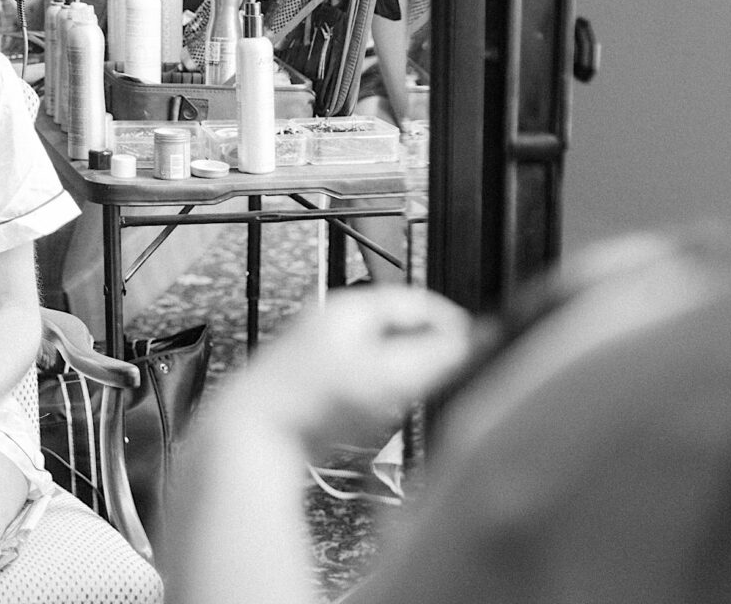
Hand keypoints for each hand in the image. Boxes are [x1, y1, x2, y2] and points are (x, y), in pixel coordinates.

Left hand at [226, 287, 474, 453]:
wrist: (254, 431)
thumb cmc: (312, 397)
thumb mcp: (388, 375)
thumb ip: (436, 357)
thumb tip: (473, 342)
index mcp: (352, 306)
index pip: (417, 300)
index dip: (451, 323)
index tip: (475, 346)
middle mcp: (333, 320)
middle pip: (397, 327)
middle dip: (427, 350)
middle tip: (448, 374)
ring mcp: (319, 349)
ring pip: (379, 354)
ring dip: (402, 374)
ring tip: (410, 398)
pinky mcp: (312, 381)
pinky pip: (358, 379)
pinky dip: (377, 393)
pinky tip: (376, 415)